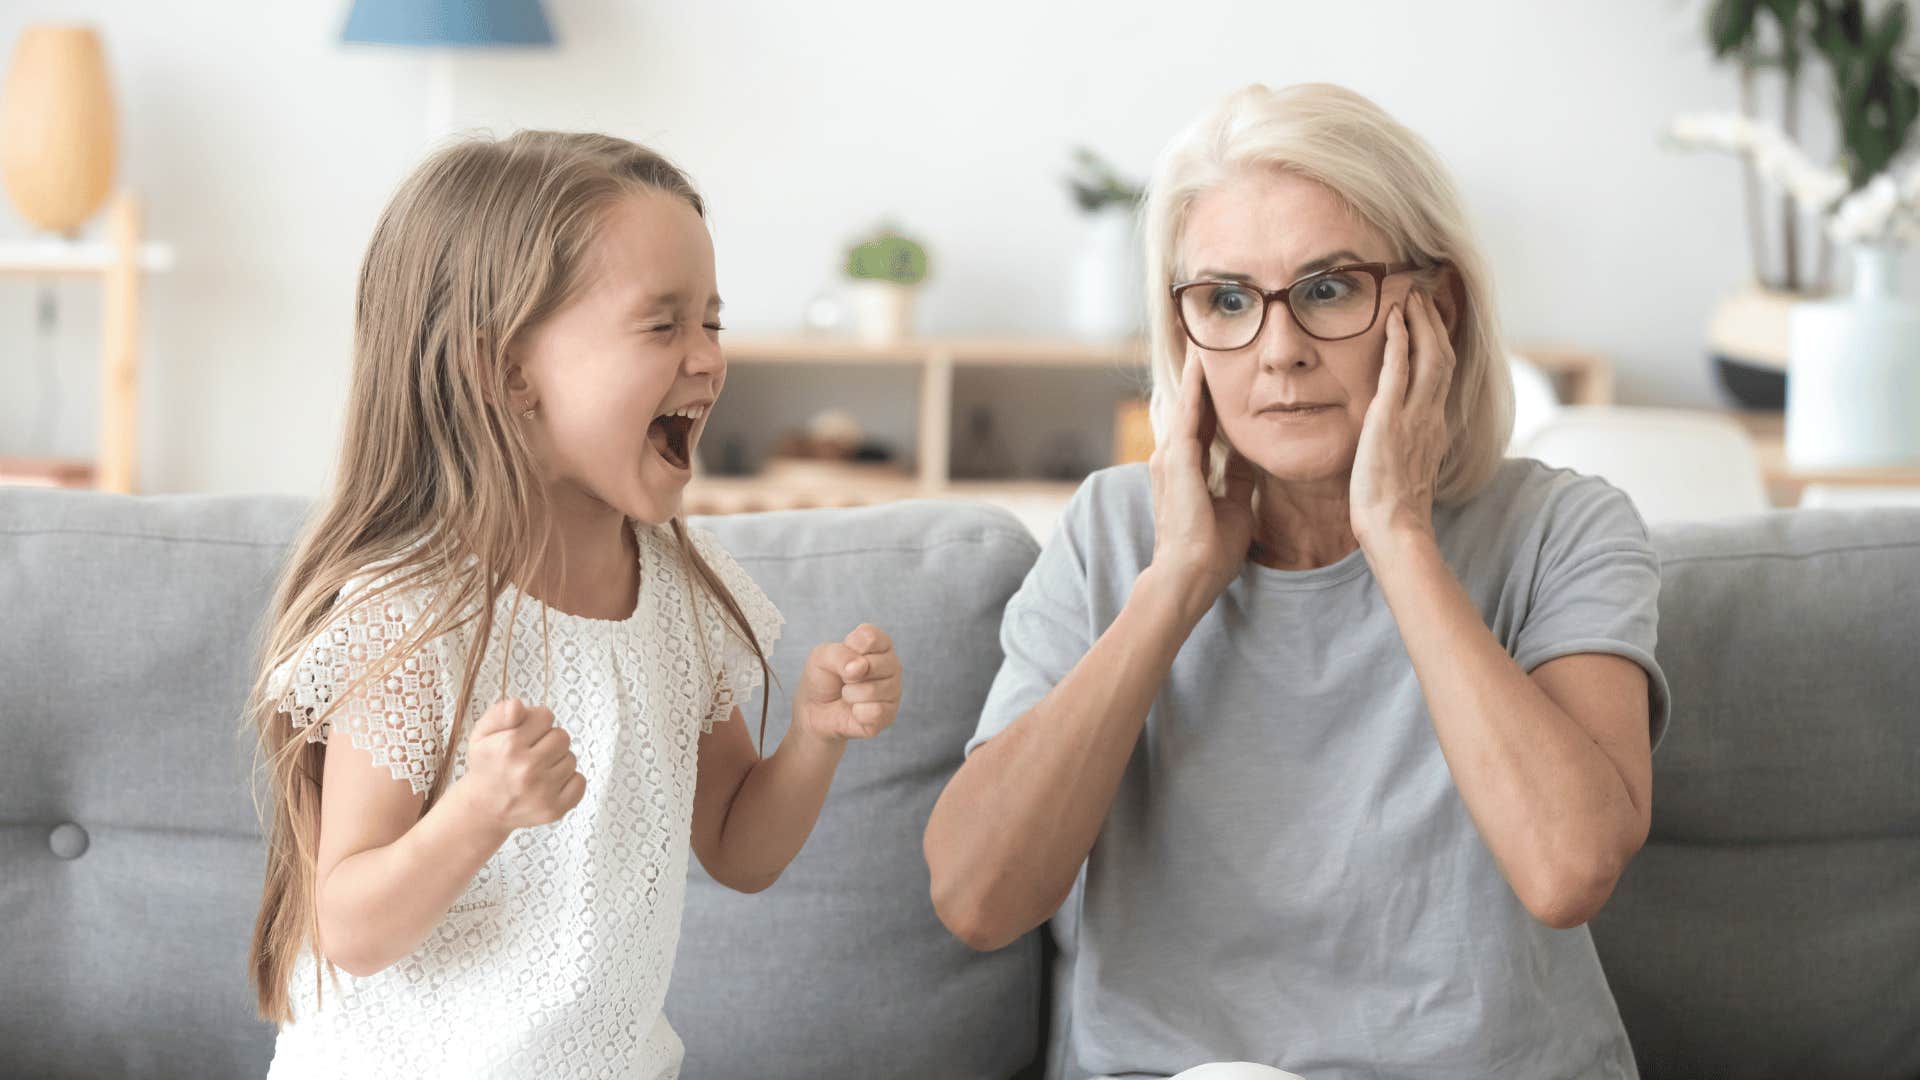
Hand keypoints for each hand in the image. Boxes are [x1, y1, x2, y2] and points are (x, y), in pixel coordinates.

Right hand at [455, 698, 586, 832]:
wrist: (484, 809)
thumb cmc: (487, 765)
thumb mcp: (482, 733)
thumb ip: (500, 713)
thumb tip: (519, 705)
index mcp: (509, 746)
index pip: (546, 716)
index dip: (536, 723)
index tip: (524, 735)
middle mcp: (527, 769)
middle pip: (562, 736)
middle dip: (549, 741)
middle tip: (532, 754)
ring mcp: (542, 792)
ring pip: (571, 759)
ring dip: (557, 762)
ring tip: (537, 771)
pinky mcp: (554, 809)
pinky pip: (580, 781)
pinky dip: (568, 781)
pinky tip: (549, 784)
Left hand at [793, 623, 901, 742]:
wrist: (816, 710)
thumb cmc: (823, 677)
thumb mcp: (821, 657)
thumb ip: (840, 655)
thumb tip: (861, 667)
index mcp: (880, 644)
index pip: (872, 637)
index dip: (851, 647)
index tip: (842, 656)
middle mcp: (892, 665)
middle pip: (873, 665)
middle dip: (848, 675)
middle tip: (844, 679)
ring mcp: (893, 690)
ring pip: (872, 690)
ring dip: (850, 695)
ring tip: (848, 695)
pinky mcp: (889, 714)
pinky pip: (875, 711)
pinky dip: (857, 712)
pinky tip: (855, 710)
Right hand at [1147, 352, 1255, 602]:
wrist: (1188, 577)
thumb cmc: (1210, 551)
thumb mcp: (1235, 506)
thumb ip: (1236, 478)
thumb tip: (1246, 455)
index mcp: (1187, 469)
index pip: (1202, 422)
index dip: (1210, 396)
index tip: (1220, 369)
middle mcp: (1173, 458)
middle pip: (1189, 405)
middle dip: (1198, 374)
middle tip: (1204, 338)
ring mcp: (1170, 458)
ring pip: (1185, 403)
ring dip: (1194, 373)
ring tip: (1201, 339)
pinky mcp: (1177, 461)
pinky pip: (1188, 415)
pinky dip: (1196, 388)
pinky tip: (1203, 364)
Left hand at [1352, 289, 1451, 548]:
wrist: (1394, 526)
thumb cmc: (1394, 508)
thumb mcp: (1407, 468)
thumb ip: (1408, 446)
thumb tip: (1401, 438)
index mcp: (1435, 427)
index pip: (1443, 375)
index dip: (1440, 344)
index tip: (1431, 322)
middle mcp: (1432, 416)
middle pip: (1443, 357)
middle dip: (1434, 323)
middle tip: (1424, 296)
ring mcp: (1414, 416)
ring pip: (1429, 356)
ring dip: (1421, 322)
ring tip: (1411, 297)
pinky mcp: (1390, 419)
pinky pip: (1398, 370)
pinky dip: (1399, 341)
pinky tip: (1394, 320)